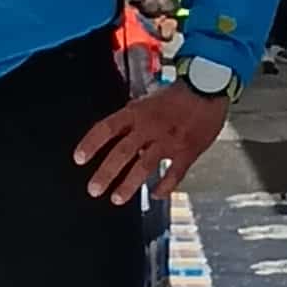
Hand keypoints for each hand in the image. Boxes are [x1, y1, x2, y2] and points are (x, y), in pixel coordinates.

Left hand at [75, 82, 229, 204]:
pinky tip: (156, 196)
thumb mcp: (147, 101)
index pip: (107, 128)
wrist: (207, 88)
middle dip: (106, 172)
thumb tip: (116, 136)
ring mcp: (169, 140)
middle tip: (94, 189)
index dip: (91, 144)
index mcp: (137, 112)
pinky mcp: (187, 151)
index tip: (79, 159)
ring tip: (117, 198)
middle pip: (122, 152)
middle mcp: (150, 127)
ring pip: (145, 166)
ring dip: (129, 184)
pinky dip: (164, 187)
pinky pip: (174, 174)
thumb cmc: (177, 95)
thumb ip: (132, 120)